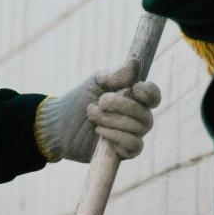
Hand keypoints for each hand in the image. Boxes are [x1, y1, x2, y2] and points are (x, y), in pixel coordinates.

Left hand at [35, 61, 161, 162]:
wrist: (60, 125)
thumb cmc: (80, 100)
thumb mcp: (95, 82)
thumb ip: (116, 74)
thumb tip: (135, 62)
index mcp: (133, 97)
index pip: (153, 95)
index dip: (149, 92)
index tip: (135, 88)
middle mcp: (137, 116)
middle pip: (145, 113)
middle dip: (121, 106)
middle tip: (100, 102)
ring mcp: (132, 135)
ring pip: (138, 129)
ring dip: (112, 121)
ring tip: (93, 116)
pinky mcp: (124, 152)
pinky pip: (133, 145)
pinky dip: (116, 137)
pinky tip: (100, 132)